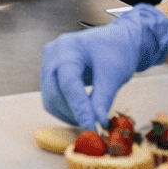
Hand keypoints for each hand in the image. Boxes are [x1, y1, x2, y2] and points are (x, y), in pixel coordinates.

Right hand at [40, 3, 167, 127]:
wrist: (118, 40)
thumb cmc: (118, 51)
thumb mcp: (114, 75)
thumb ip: (102, 100)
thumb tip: (96, 123)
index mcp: (69, 47)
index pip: (68, 82)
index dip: (78, 107)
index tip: (91, 128)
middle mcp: (53, 53)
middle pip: (54, 91)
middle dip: (72, 113)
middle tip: (92, 128)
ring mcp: (48, 61)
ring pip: (49, 98)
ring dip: (67, 114)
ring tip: (88, 120)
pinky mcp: (50, 72)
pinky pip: (51, 96)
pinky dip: (65, 109)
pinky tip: (81, 113)